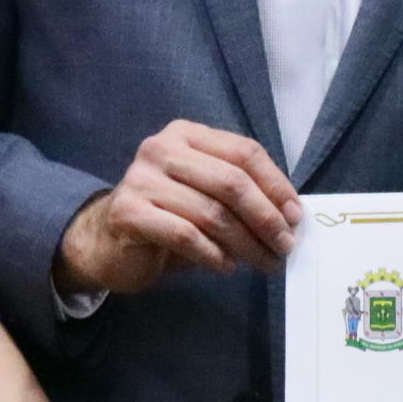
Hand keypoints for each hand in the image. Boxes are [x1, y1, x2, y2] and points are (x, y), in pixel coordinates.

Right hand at [58, 120, 301, 295]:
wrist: (106, 243)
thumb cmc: (167, 218)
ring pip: (211, 213)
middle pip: (232, 182)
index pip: (245, 152)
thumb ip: (241, 195)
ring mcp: (141, 179)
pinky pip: (184, 235)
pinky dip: (213, 255)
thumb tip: (290, 216)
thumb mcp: (206, 196)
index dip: (276, 185)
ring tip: (264, 263)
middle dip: (266, 218)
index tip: (296, 217)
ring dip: (246, 244)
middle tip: (285, 247)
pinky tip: (227, 267)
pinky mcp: (128, 212)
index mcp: (187, 134)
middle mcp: (161, 148)